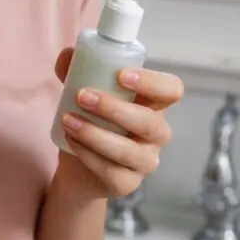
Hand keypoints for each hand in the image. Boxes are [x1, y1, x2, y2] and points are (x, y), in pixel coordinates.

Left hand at [54, 49, 183, 200]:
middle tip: (82, 96)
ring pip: (130, 151)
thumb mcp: (81, 89)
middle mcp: (156, 132)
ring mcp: (145, 160)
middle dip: (114, 109)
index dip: (152, 82)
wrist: (75, 162)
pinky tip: (71, 140)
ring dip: (96, 134)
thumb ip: (76, 69)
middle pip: (150, 122)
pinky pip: (112, 171)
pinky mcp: (127, 183)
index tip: (121, 75)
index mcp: (152, 103)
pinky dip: (88, 154)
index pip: (172, 90)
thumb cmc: (89, 118)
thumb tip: (68, 55)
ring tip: (69, 120)